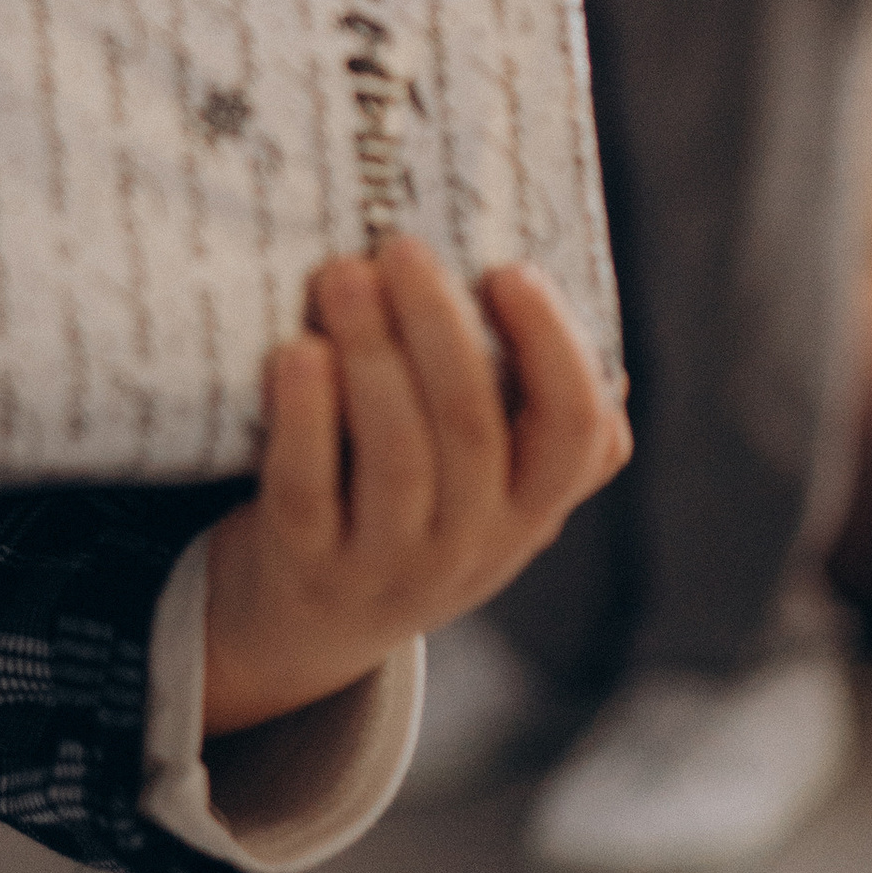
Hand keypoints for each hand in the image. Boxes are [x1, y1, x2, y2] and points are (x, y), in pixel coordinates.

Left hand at [200, 239, 630, 740]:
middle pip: (472, 428)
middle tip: (401, 246)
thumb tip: (576, 289)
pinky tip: (293, 353)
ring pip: (395, 456)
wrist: (306, 626)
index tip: (509, 269)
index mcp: (531, 506)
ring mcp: (388, 563)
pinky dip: (303, 420)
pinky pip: (306, 491)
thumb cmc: (407, 508)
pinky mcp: (304, 567)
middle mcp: (473, 542)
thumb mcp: (485, 484)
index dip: (553, 350)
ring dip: (371, 356)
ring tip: (341, 275)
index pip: (578, 434)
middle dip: (438, 327)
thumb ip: (523, 408)